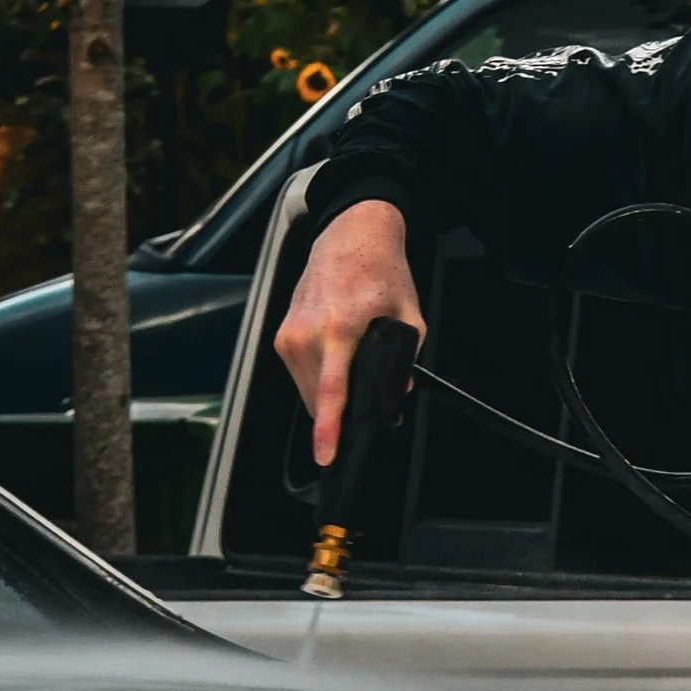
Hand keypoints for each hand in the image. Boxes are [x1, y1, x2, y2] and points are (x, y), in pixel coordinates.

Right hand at [274, 199, 423, 468]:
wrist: (350, 235)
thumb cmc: (378, 269)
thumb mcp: (408, 316)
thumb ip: (406, 359)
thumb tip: (399, 393)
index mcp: (339, 328)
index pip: (330, 391)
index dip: (328, 429)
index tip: (325, 455)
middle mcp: (307, 332)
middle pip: (317, 399)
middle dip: (341, 415)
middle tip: (367, 407)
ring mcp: (289, 334)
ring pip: (306, 391)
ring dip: (328, 400)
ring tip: (351, 379)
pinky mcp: (282, 335)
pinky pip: (298, 376)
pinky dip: (317, 383)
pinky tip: (336, 369)